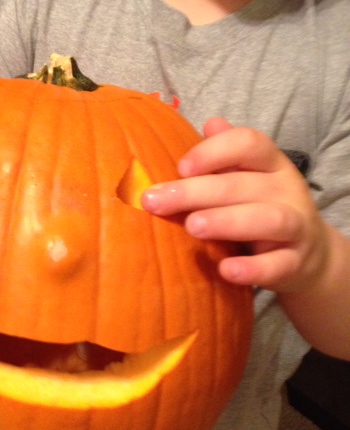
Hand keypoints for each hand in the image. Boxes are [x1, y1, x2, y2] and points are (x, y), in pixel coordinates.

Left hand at [142, 118, 330, 293]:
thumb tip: (209, 122)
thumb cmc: (262, 210)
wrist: (308, 255)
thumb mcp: (248, 180)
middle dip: (197, 191)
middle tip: (157, 201)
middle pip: (243, 184)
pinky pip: (277, 265)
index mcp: (272, 165)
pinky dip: (253, 269)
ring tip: (193, 227)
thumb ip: (227, 156)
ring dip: (227, 222)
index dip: (214, 151)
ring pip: (268, 220)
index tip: (179, 167)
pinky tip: (226, 270)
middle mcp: (287, 190)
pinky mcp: (295, 262)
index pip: (249, 143)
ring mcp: (296, 227)